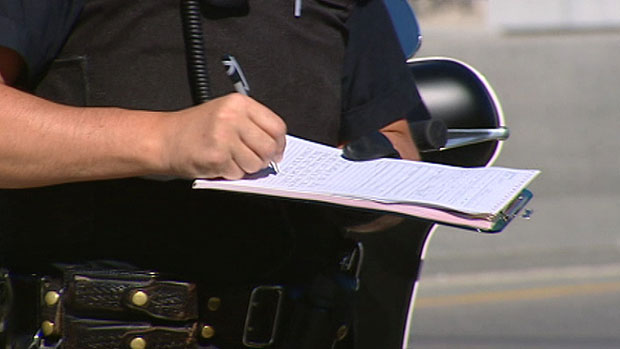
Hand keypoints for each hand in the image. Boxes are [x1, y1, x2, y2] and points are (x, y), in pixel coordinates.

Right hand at [160, 93, 285, 178]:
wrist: (165, 138)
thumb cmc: (197, 128)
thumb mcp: (226, 113)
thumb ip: (252, 125)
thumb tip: (278, 148)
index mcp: (239, 103)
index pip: (277, 126)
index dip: (279, 143)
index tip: (276, 150)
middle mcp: (233, 117)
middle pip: (269, 147)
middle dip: (265, 158)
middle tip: (253, 158)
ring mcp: (224, 137)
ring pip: (256, 163)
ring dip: (246, 167)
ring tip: (232, 159)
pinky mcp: (217, 157)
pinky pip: (238, 173)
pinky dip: (231, 173)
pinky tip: (219, 163)